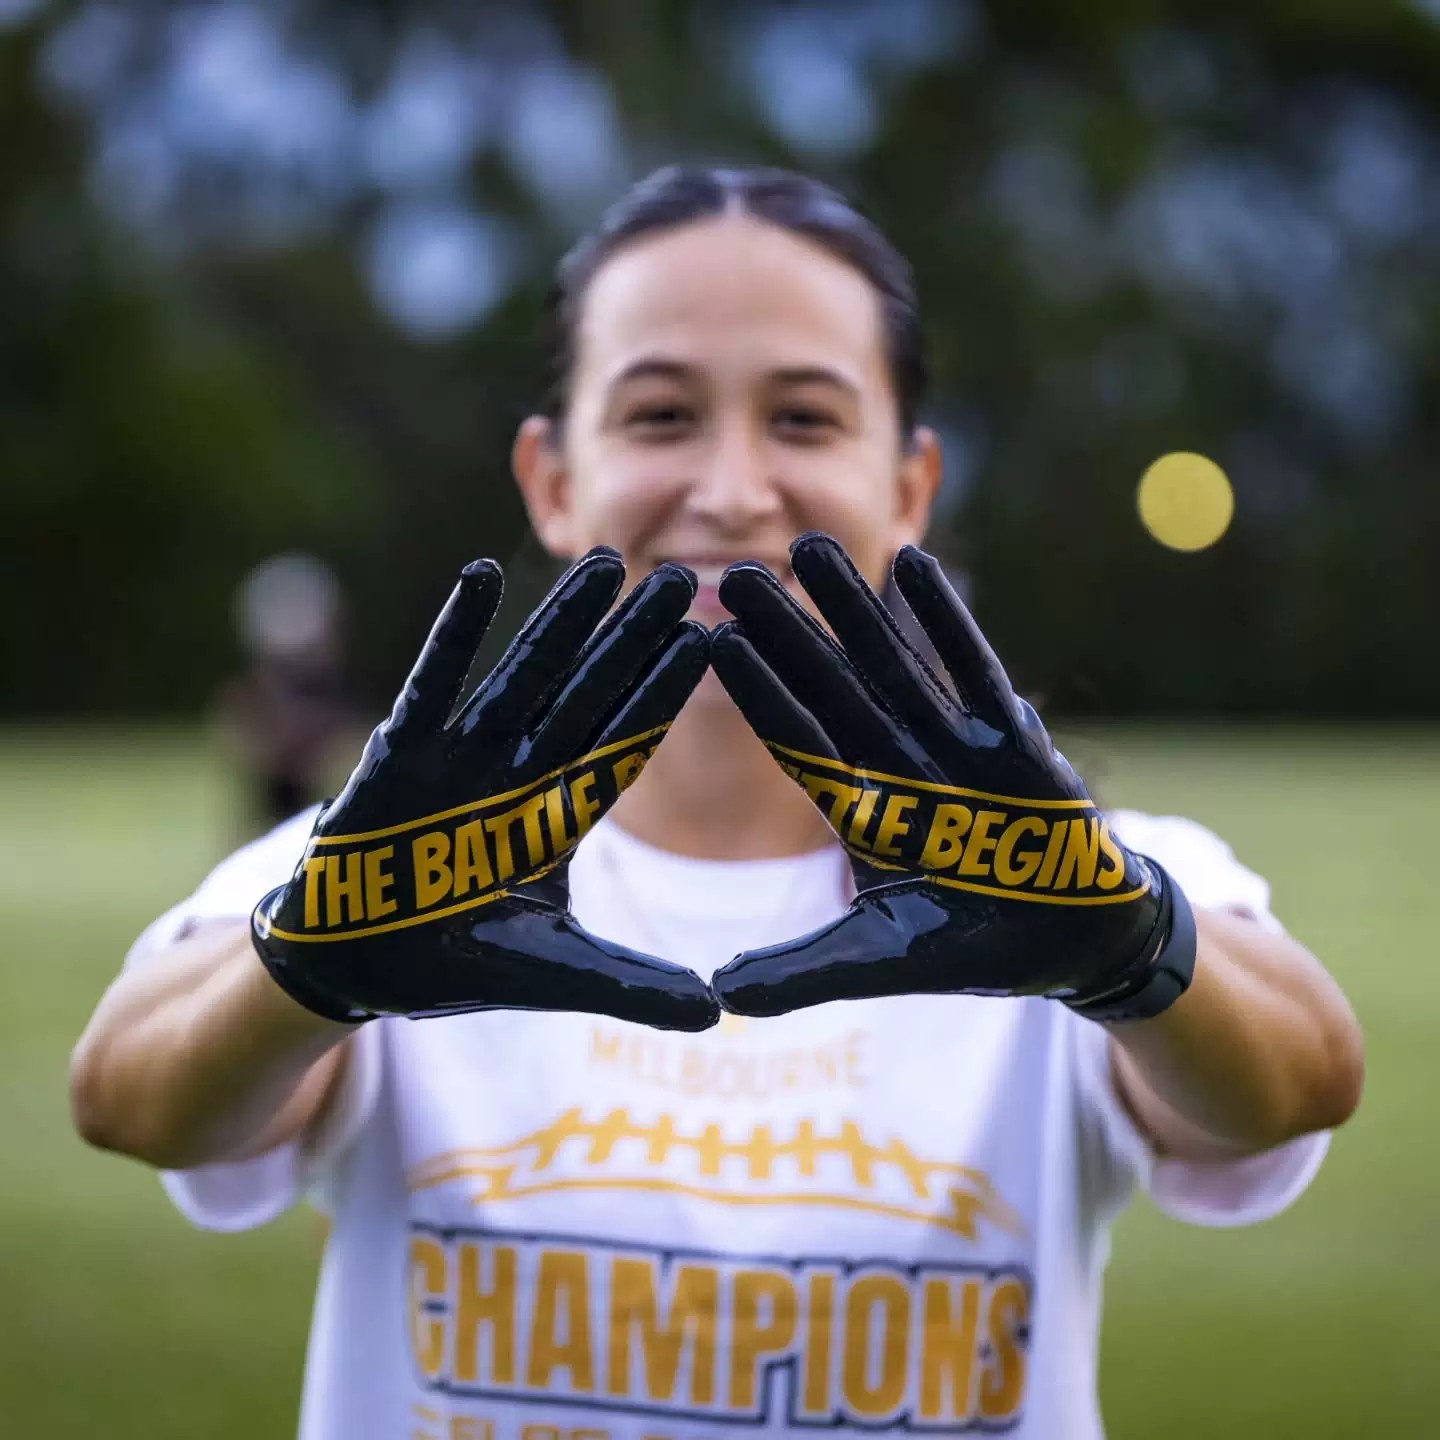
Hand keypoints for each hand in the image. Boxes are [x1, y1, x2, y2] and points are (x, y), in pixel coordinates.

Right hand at [252, 549, 718, 1031]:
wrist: (350, 967)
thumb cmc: (450, 964)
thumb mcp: (550, 971)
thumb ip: (628, 984)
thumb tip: (714, 1016)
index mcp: (558, 818)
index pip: (623, 744)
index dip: (665, 694)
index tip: (712, 643)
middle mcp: (518, 775)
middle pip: (589, 692)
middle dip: (635, 637)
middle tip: (688, 576)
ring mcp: (461, 757)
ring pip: (524, 674)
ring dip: (563, 619)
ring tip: (607, 561)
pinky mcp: (398, 753)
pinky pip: (431, 682)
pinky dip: (453, 633)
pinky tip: (480, 574)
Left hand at [708, 533, 1194, 1021]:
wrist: (1071, 941)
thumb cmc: (973, 948)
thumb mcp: (882, 958)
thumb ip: (804, 971)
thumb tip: (717, 996)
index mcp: (860, 812)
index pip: (798, 741)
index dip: (758, 693)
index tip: (712, 642)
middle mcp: (897, 766)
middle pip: (832, 687)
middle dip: (788, 632)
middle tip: (733, 572)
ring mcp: (953, 746)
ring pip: (894, 664)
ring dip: (855, 607)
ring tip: (810, 547)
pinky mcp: (1014, 740)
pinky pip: (975, 670)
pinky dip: (947, 621)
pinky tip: (914, 563)